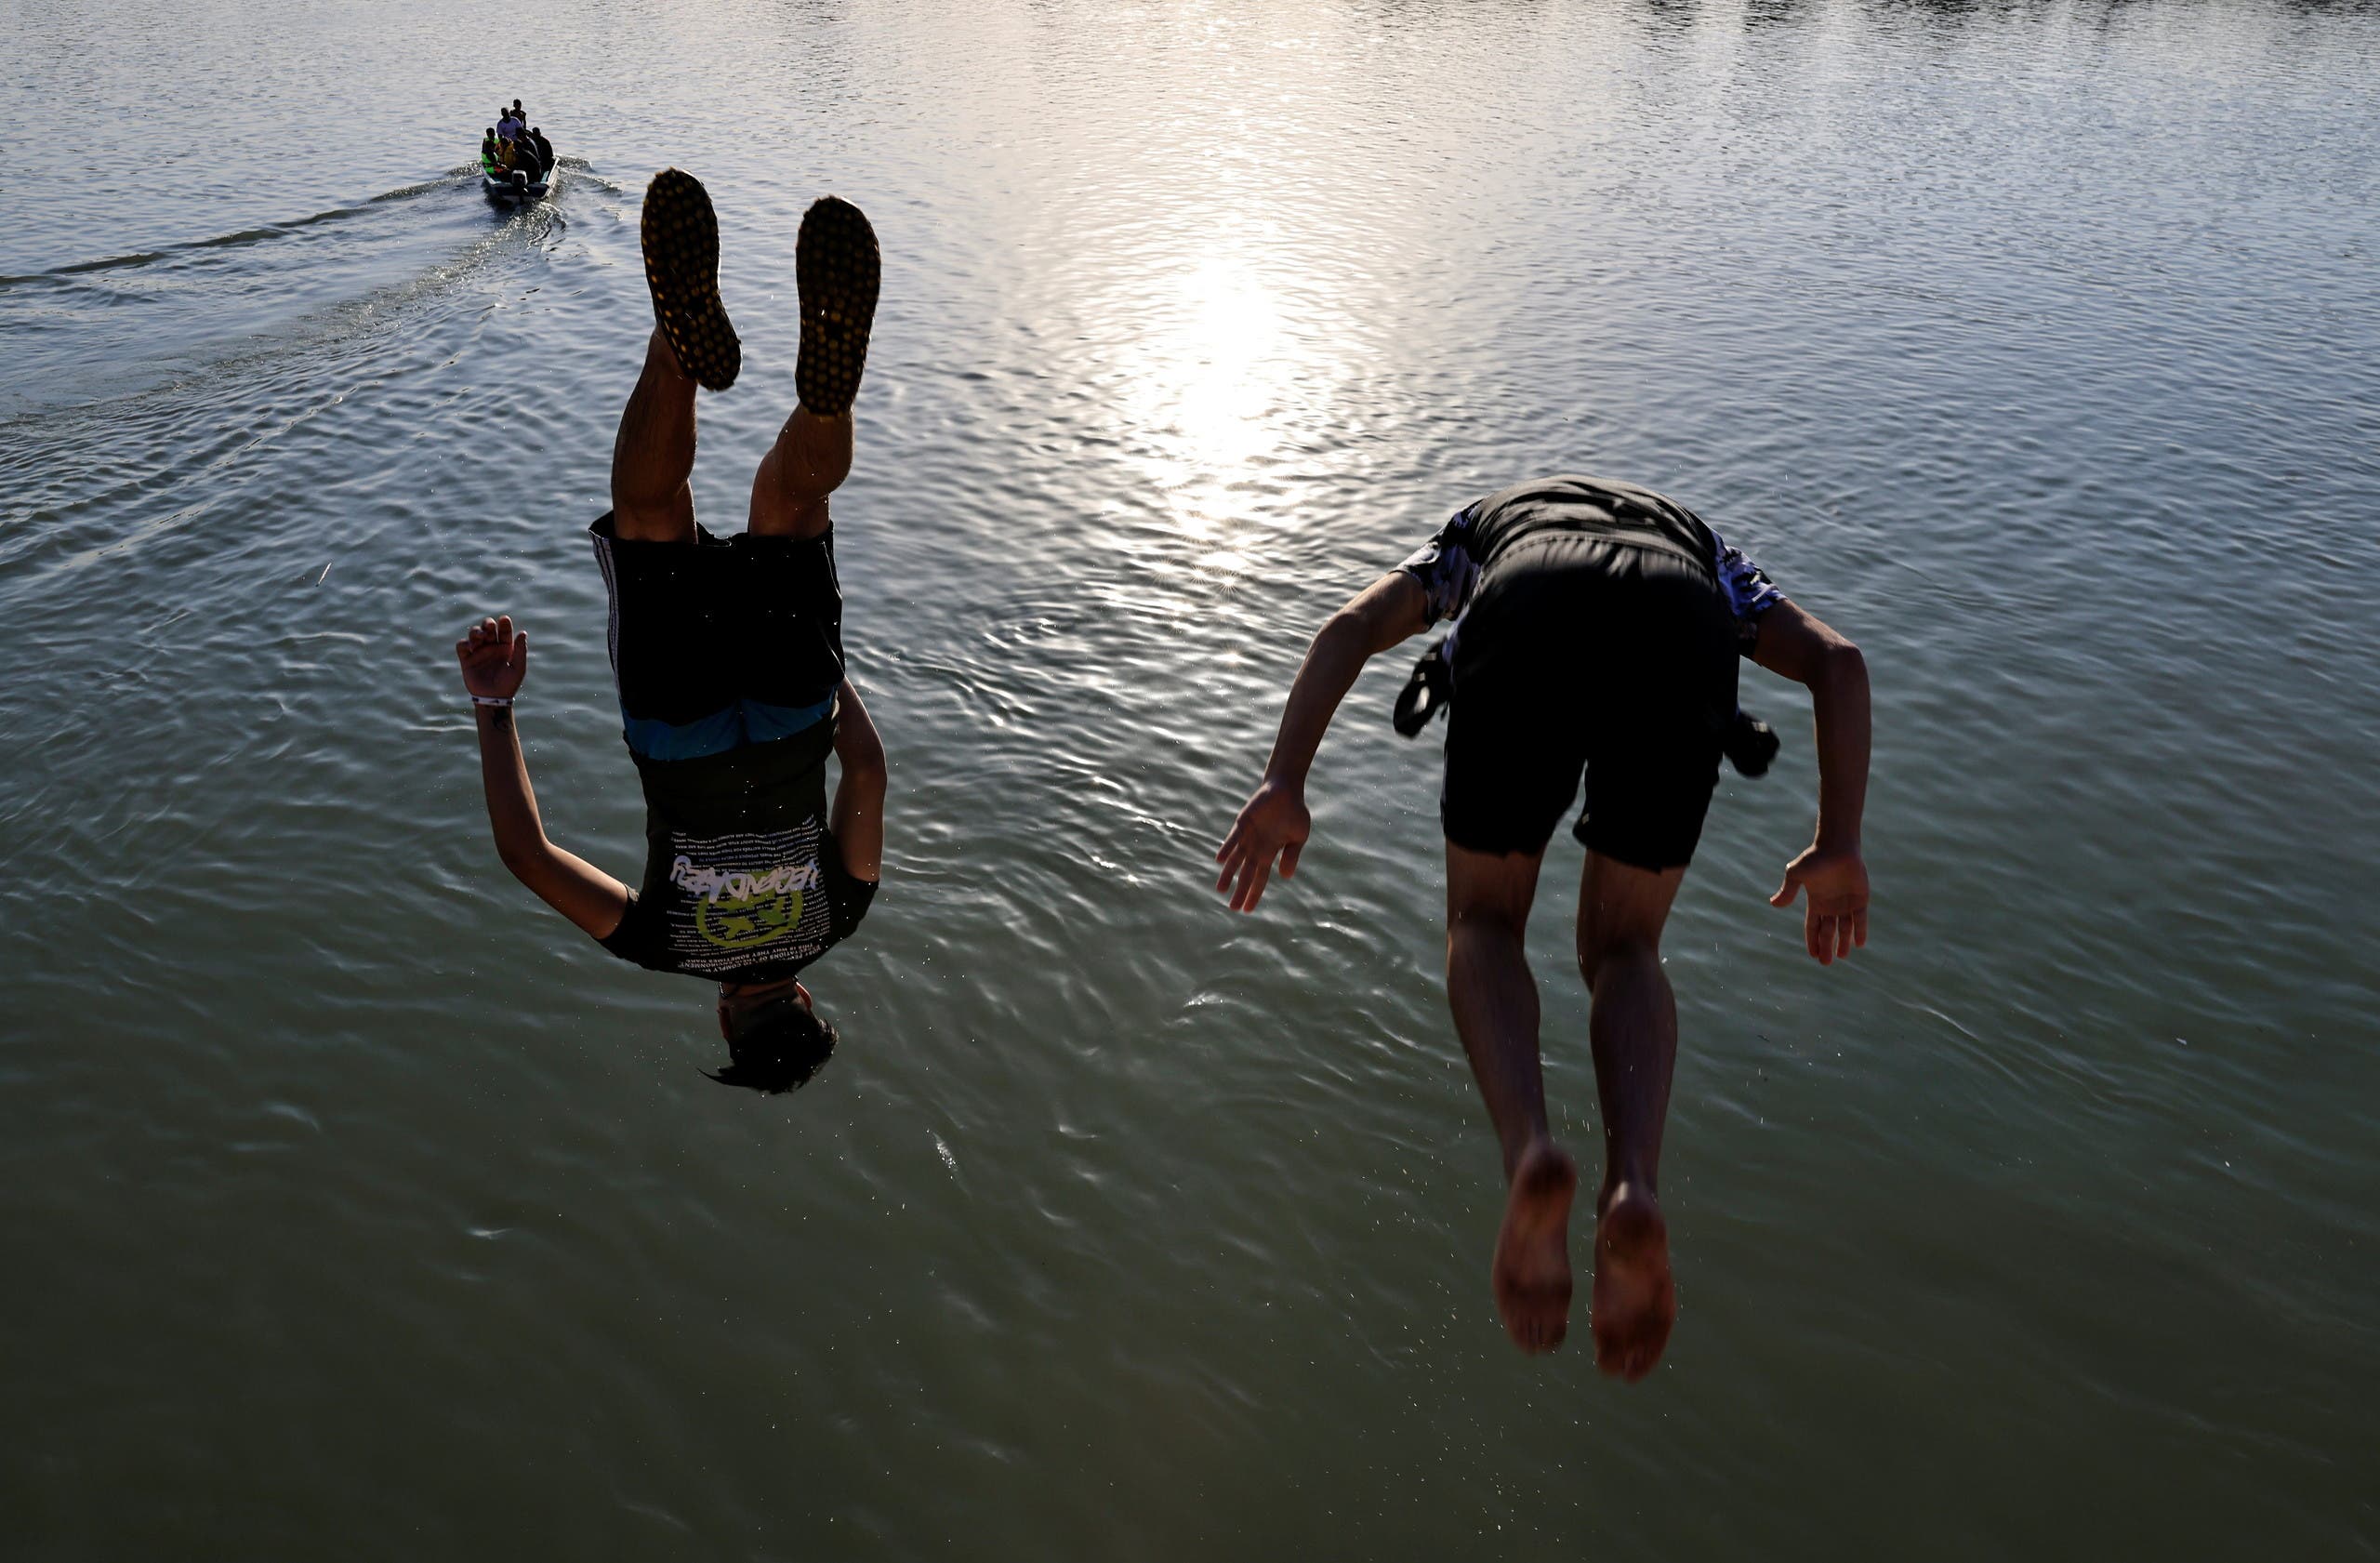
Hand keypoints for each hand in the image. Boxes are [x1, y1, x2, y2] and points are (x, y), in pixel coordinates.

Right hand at [456, 615, 528, 701]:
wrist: (494, 699)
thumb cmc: (509, 684)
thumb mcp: (518, 667)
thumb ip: (521, 650)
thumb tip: (523, 633)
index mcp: (505, 648)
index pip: (504, 631)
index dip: (504, 624)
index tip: (504, 619)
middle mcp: (491, 647)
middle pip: (488, 629)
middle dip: (488, 624)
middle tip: (490, 626)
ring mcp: (478, 652)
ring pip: (474, 634)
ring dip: (476, 632)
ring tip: (481, 637)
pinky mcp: (466, 659)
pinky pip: (461, 646)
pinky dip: (464, 643)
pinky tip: (470, 648)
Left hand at [1214, 776, 1311, 912]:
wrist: (1286, 789)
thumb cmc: (1294, 812)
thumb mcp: (1298, 836)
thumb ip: (1291, 855)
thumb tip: (1285, 877)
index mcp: (1270, 852)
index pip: (1260, 877)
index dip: (1254, 893)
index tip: (1248, 909)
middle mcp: (1257, 847)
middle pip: (1246, 873)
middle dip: (1240, 890)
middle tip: (1233, 908)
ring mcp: (1248, 836)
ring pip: (1235, 859)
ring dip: (1228, 873)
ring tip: (1220, 889)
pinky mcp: (1243, 823)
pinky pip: (1233, 838)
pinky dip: (1227, 849)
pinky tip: (1220, 860)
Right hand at [1770, 843, 1868, 964]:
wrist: (1837, 846)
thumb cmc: (1815, 858)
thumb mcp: (1796, 874)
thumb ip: (1788, 890)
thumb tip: (1774, 904)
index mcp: (1815, 902)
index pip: (1812, 926)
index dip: (1812, 941)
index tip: (1812, 955)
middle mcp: (1831, 905)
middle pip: (1827, 931)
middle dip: (1826, 947)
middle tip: (1825, 963)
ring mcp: (1846, 903)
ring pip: (1844, 928)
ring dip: (1843, 943)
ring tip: (1842, 956)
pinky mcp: (1860, 899)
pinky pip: (1860, 919)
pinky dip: (1860, 931)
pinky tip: (1859, 943)